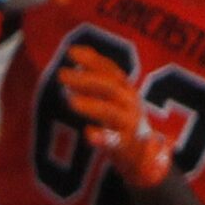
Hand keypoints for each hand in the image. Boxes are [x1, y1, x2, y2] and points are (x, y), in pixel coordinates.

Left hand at [57, 49, 173, 189]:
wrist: (142, 152)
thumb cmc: (121, 119)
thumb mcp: (112, 96)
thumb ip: (96, 79)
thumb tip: (75, 53)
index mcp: (125, 89)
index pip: (109, 70)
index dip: (92, 59)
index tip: (70, 51)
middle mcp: (129, 102)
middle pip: (109, 88)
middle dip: (86, 79)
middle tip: (61, 75)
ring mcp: (129, 124)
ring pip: (110, 112)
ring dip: (92, 104)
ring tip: (70, 100)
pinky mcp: (126, 145)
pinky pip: (114, 141)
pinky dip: (102, 137)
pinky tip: (88, 134)